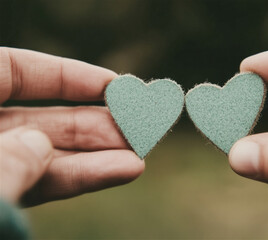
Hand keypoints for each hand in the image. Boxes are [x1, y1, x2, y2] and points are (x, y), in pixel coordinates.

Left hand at [0, 48, 144, 206]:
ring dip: (98, 155)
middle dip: (93, 123)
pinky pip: (39, 185)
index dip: (65, 75)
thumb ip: (4, 158)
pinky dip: (80, 179)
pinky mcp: (1, 199)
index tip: (112, 84)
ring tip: (137, 156)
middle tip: (135, 128)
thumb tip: (39, 146)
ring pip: (47, 155)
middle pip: (40, 118)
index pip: (12, 71)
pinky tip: (121, 171)